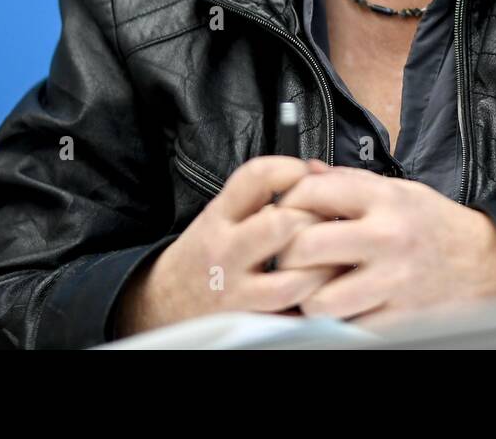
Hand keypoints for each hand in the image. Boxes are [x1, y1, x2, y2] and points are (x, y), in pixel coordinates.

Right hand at [115, 156, 341, 334]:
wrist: (162, 304)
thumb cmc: (202, 255)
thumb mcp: (218, 215)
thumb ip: (258, 194)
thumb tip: (314, 172)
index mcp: (218, 217)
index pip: (257, 177)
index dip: (292, 169)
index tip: (308, 174)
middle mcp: (225, 253)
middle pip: (281, 225)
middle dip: (315, 219)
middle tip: (331, 220)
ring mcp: (237, 293)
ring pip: (293, 279)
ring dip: (323, 268)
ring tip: (333, 260)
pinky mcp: (251, 325)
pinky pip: (293, 317)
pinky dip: (314, 304)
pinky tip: (323, 292)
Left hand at [270, 160, 495, 327]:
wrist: (486, 263)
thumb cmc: (434, 225)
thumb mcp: (397, 190)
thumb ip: (349, 182)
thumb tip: (305, 171)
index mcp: (384, 200)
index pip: (313, 193)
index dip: (287, 203)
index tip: (285, 213)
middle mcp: (387, 238)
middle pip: (306, 248)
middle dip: (287, 255)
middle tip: (289, 258)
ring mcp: (393, 282)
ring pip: (321, 300)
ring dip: (309, 298)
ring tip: (314, 289)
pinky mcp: (400, 319)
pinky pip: (350, 328)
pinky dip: (339, 322)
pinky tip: (342, 308)